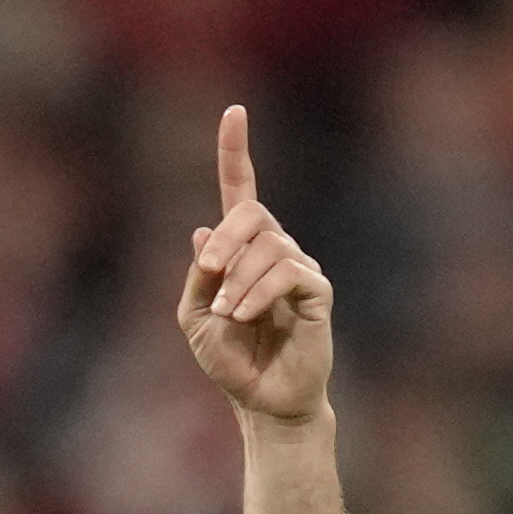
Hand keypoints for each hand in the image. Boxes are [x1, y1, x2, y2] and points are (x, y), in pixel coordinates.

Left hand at [176, 105, 334, 424]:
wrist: (263, 402)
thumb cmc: (231, 361)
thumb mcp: (195, 318)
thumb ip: (198, 277)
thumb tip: (203, 231)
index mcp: (241, 250)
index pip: (239, 190)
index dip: (235, 151)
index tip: (234, 112)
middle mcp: (273, 249)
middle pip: (251, 213)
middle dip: (226, 240)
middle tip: (211, 275)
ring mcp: (298, 268)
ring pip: (268, 246)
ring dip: (238, 282)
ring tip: (229, 316)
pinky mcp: (317, 293)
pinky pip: (289, 273)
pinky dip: (259, 293)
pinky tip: (244, 316)